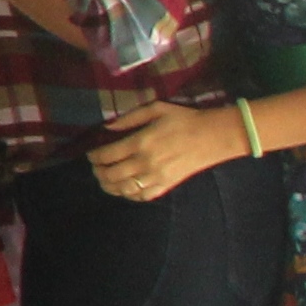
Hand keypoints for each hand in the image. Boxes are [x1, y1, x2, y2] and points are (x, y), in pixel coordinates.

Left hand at [87, 99, 236, 202]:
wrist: (214, 136)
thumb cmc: (184, 119)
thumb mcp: (156, 109)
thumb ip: (129, 118)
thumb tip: (107, 127)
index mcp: (141, 142)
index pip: (107, 155)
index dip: (94, 157)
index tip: (90, 155)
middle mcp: (145, 162)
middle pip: (111, 174)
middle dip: (98, 172)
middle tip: (95, 168)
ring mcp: (156, 177)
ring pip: (123, 189)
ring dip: (108, 186)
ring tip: (104, 179)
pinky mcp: (167, 186)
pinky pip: (141, 196)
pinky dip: (128, 195)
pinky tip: (124, 189)